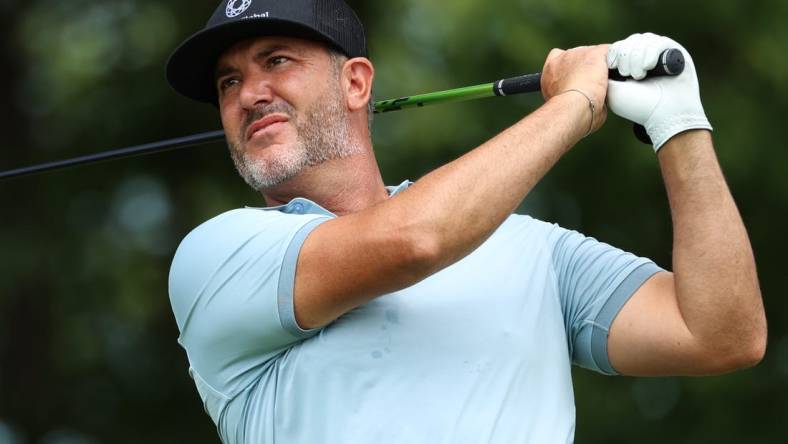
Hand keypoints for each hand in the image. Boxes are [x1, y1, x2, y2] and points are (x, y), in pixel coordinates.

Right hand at [541, 45, 609, 134]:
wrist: (571, 108)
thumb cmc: (567, 115)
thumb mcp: (563, 104)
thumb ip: (574, 97)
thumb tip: (591, 105)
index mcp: (550, 72)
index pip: (558, 60)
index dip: (569, 69)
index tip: (575, 79)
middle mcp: (562, 58)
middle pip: (578, 56)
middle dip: (586, 69)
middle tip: (592, 85)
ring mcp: (579, 53)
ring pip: (594, 54)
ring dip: (600, 67)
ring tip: (606, 84)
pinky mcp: (595, 54)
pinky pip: (609, 52)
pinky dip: (614, 62)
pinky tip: (617, 75)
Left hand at [607, 33, 712, 150]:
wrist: (664, 115)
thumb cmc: (637, 106)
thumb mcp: (613, 89)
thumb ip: (606, 71)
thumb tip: (605, 55)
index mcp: (630, 65)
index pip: (620, 46)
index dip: (615, 53)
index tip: (614, 68)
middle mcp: (646, 58)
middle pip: (631, 41)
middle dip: (626, 56)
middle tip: (627, 74)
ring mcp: (661, 54)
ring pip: (644, 40)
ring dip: (637, 56)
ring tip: (638, 75)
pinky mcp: (676, 52)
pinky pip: (659, 42)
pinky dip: (651, 52)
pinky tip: (648, 67)